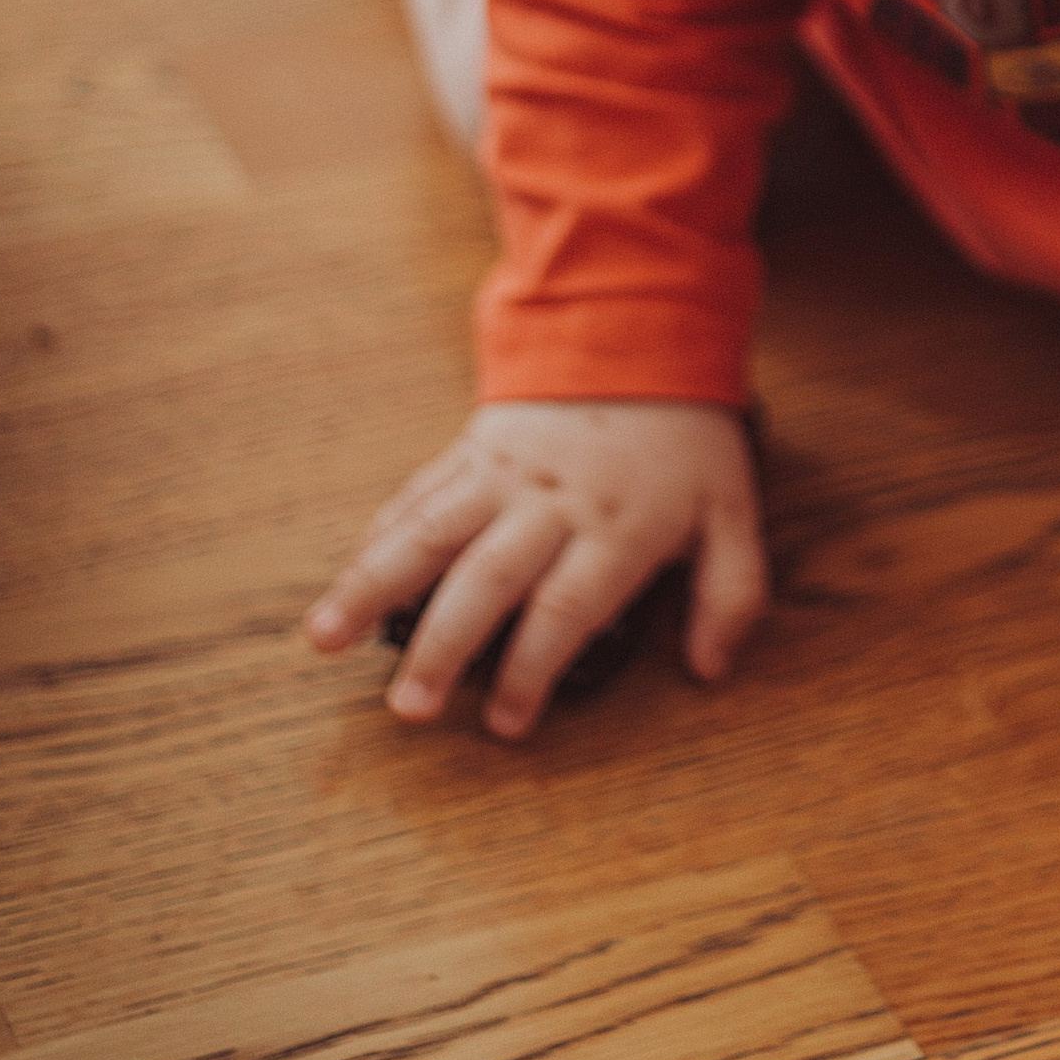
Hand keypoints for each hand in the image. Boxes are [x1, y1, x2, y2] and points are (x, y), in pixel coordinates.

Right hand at [303, 399, 766, 739]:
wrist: (645, 335)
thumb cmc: (689, 443)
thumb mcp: (734, 515)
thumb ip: (731, 596)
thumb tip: (709, 670)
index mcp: (618, 526)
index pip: (567, 607)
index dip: (532, 669)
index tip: (505, 724)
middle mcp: (551, 501)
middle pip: (487, 579)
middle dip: (441, 647)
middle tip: (408, 707)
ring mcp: (503, 471)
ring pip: (429, 532)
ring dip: (374, 586)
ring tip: (325, 638)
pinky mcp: (472, 447)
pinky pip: (418, 494)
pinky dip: (379, 536)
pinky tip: (348, 578)